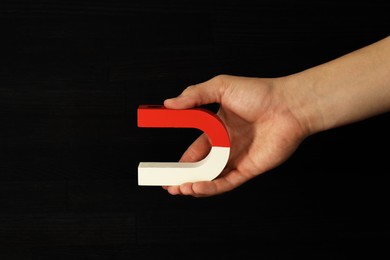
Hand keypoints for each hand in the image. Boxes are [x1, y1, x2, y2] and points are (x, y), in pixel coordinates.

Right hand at [162, 75, 308, 196]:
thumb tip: (169, 104)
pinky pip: (227, 182)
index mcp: (219, 128)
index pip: (196, 148)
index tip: (166, 166)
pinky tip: (196, 187)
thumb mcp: (220, 87)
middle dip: (183, 177)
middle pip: (201, 167)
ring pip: (212, 178)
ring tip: (178, 189)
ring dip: (194, 185)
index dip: (182, 160)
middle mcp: (227, 145)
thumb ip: (194, 95)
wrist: (289, 105)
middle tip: (168, 185)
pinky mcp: (249, 169)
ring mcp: (238, 158)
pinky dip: (211, 187)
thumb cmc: (259, 93)